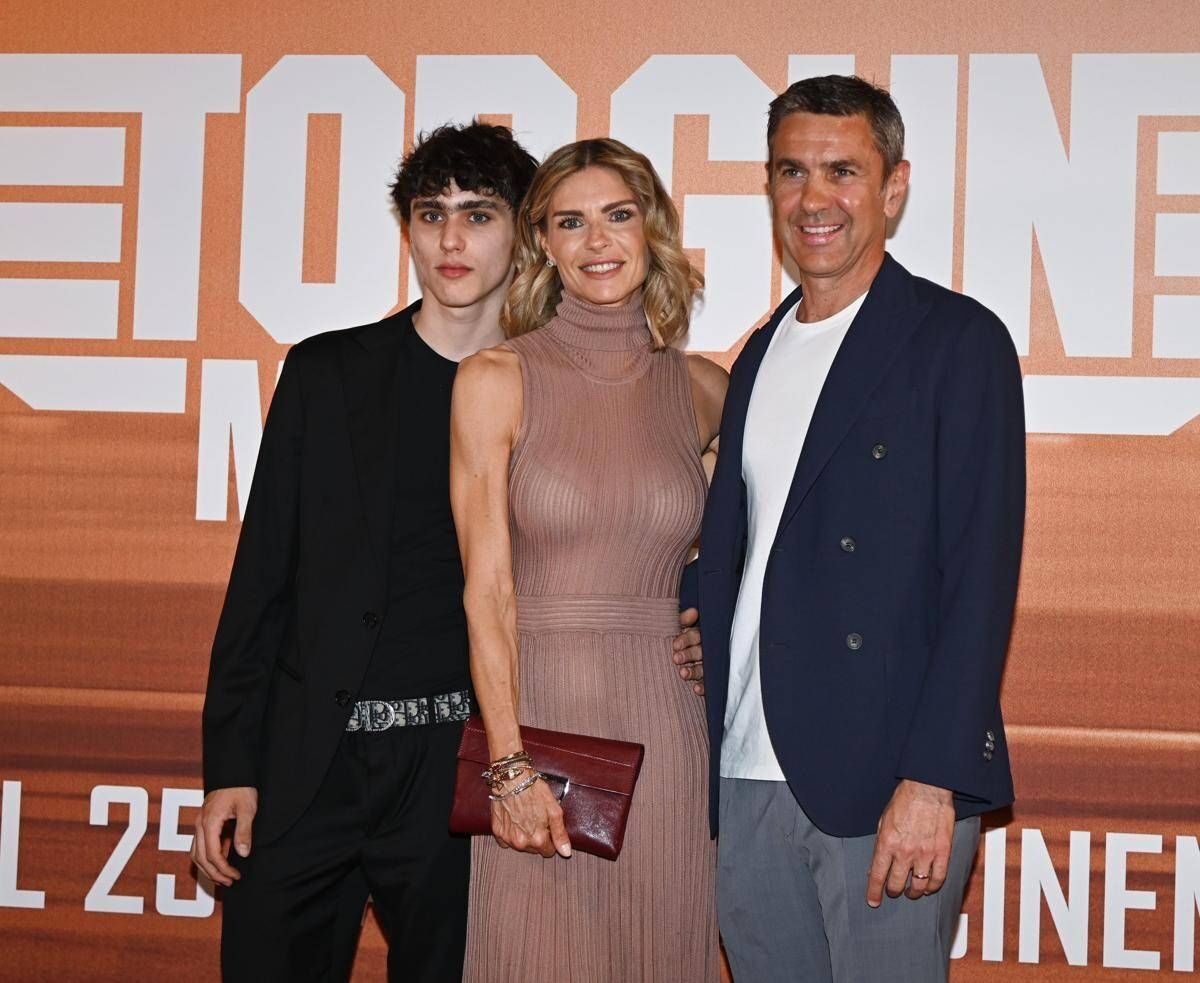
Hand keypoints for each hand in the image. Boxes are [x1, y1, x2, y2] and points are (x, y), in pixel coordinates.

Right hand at [191, 786, 257, 886]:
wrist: (234, 771)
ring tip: (223, 877)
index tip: (236, 876)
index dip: (223, 868)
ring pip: (196, 853)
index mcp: (209, 822)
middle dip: (214, 873)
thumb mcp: (247, 809)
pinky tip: (222, 861)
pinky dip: (208, 857)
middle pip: (200, 857)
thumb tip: (243, 854)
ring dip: (208, 868)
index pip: (212, 854)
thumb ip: (244, 831)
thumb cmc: (241, 788)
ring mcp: (199, 824)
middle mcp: (199, 825)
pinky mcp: (203, 823)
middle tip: (229, 882)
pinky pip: (200, 845)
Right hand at [490, 777, 570, 858]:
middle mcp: (521, 842)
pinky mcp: (497, 831)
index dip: (550, 839)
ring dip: (524, 836)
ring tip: (525, 818)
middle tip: (536, 820)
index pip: (548, 851)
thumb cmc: (534, 791)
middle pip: (534, 849)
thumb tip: (566, 852)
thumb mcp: (554, 810)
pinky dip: (510, 833)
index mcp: (537, 839)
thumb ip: (560, 834)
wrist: (512, 778)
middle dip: (537, 838)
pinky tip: (514, 820)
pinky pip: (505, 840)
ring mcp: (507, 838)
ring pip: (520, 846)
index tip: (548, 828)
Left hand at [672, 607, 703, 695]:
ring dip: (694, 671)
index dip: (686, 640)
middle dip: (688, 655)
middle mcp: (707, 649)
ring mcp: (709, 665)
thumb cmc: (683, 638)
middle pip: (700, 651)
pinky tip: (696, 689)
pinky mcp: (709, 679)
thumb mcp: (684, 626)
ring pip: (704, 668)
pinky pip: (708, 683)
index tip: (675, 645)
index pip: (695, 635)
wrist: (683, 653)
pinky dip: (703, 687)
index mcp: (701, 635)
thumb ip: (685, 619)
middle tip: (676, 659)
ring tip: (683, 674)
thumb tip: (693, 611)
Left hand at [866, 779, 954, 906]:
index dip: (874, 892)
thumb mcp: (882, 821)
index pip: (877, 876)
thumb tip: (876, 866)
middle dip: (893, 891)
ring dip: (913, 892)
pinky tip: (929, 887)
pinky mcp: (942, 852)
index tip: (873, 901)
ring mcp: (925, 854)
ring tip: (911, 892)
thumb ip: (881, 845)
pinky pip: (938, 878)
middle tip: (893, 892)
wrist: (927, 788)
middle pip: (897, 884)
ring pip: (918, 886)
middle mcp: (905, 852)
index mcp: (887, 843)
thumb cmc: (904, 801)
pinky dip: (933, 886)